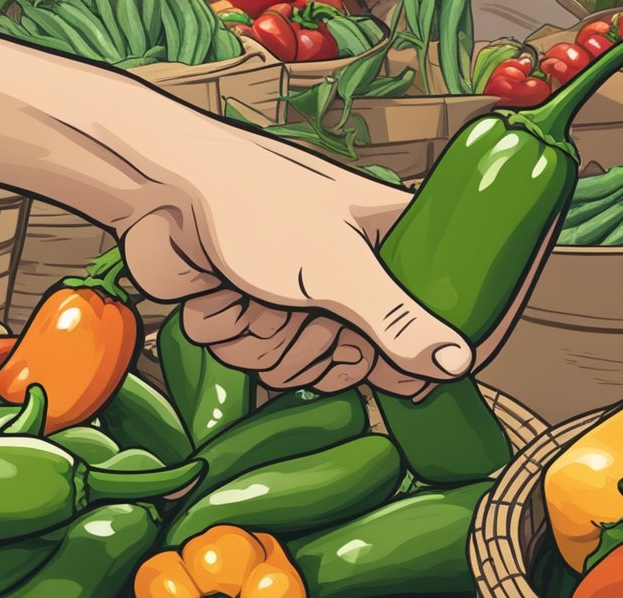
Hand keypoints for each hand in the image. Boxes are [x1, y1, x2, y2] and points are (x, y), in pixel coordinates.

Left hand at [118, 127, 474, 396]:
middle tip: (302, 312)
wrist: (165, 191)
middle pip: (359, 360)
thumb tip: (458, 364)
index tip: (408, 380)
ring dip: (262, 340)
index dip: (424, 356)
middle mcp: (349, 272)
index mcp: (390, 240)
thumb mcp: (336, 269)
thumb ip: (397, 322)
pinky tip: (218, 293)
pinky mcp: (248, 312)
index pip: (441, 309)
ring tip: (251, 293)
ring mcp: (297, 295)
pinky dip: (227, 332)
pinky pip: (249, 359)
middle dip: (315, 348)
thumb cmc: (256, 208)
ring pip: (297, 366)